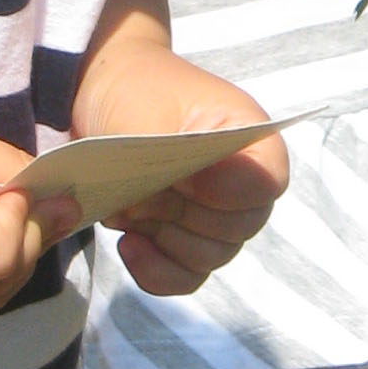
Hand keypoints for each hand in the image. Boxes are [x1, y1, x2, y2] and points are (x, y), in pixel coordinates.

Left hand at [72, 41, 288, 296]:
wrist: (102, 94)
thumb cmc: (133, 93)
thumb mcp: (146, 113)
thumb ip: (172, 152)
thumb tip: (193, 191)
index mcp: (247, 134)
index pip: (266, 182)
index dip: (225, 191)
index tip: (181, 178)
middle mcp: (241, 178)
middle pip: (236, 228)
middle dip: (181, 215)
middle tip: (139, 191)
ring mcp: (215, 212)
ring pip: (210, 256)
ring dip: (163, 239)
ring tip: (127, 208)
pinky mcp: (185, 236)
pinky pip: (186, 275)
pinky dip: (156, 269)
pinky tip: (130, 244)